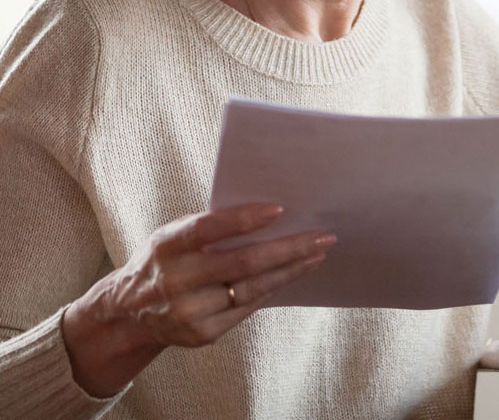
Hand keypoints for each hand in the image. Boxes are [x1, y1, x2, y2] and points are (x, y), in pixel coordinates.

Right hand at [62, 204, 335, 396]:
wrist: (130, 312)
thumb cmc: (163, 260)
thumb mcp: (172, 235)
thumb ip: (208, 227)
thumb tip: (265, 212)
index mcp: (168, 245)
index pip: (208, 228)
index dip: (243, 219)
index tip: (279, 209)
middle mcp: (177, 279)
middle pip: (242, 263)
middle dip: (288, 248)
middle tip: (321, 236)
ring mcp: (191, 311)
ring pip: (252, 288)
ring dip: (290, 270)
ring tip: (317, 254)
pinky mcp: (204, 333)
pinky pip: (248, 307)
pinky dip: (273, 288)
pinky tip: (293, 274)